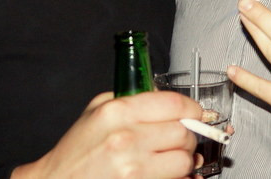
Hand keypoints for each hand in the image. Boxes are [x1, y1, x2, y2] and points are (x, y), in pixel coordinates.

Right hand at [11, 90, 202, 178]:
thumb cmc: (75, 151)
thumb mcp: (97, 111)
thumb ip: (133, 99)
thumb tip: (168, 100)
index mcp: (117, 112)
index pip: (175, 104)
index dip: (192, 109)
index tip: (195, 114)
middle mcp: (125, 139)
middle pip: (184, 132)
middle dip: (187, 136)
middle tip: (177, 140)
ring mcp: (131, 169)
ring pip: (184, 160)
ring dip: (183, 161)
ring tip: (169, 159)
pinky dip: (177, 178)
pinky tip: (164, 174)